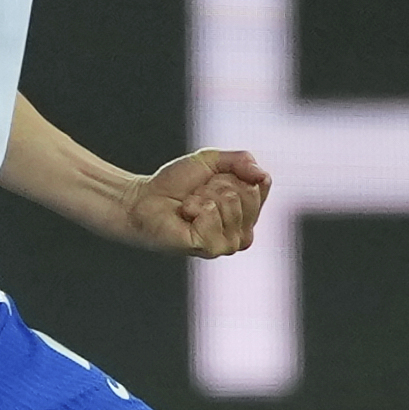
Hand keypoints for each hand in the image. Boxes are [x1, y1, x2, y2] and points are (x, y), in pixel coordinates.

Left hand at [124, 149, 269, 258]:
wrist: (145, 199)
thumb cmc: (177, 184)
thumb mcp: (212, 161)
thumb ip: (241, 161)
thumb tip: (263, 176)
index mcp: (248, 213)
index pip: (261, 184)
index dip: (233, 173)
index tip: (212, 180)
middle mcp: (243, 232)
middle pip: (246, 193)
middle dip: (217, 185)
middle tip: (198, 194)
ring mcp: (228, 243)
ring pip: (231, 202)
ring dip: (203, 196)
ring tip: (190, 205)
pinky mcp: (210, 248)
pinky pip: (213, 214)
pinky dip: (195, 207)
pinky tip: (186, 215)